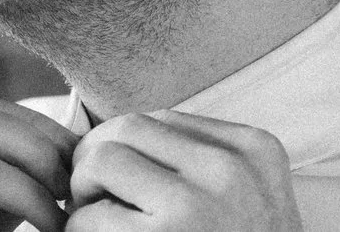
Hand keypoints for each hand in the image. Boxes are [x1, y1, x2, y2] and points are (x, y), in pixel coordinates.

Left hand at [67, 112, 302, 230]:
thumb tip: (122, 143)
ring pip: (101, 162)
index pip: (162, 119)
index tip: (122, 185)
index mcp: (255, 150)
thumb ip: (208, 165)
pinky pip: (89, 220)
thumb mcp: (254, 197)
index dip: (128, 150)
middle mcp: (227, 169)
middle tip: (94, 201)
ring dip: (84, 196)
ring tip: (99, 226)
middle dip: (95, 162)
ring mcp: (194, 205)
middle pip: (125, 129)